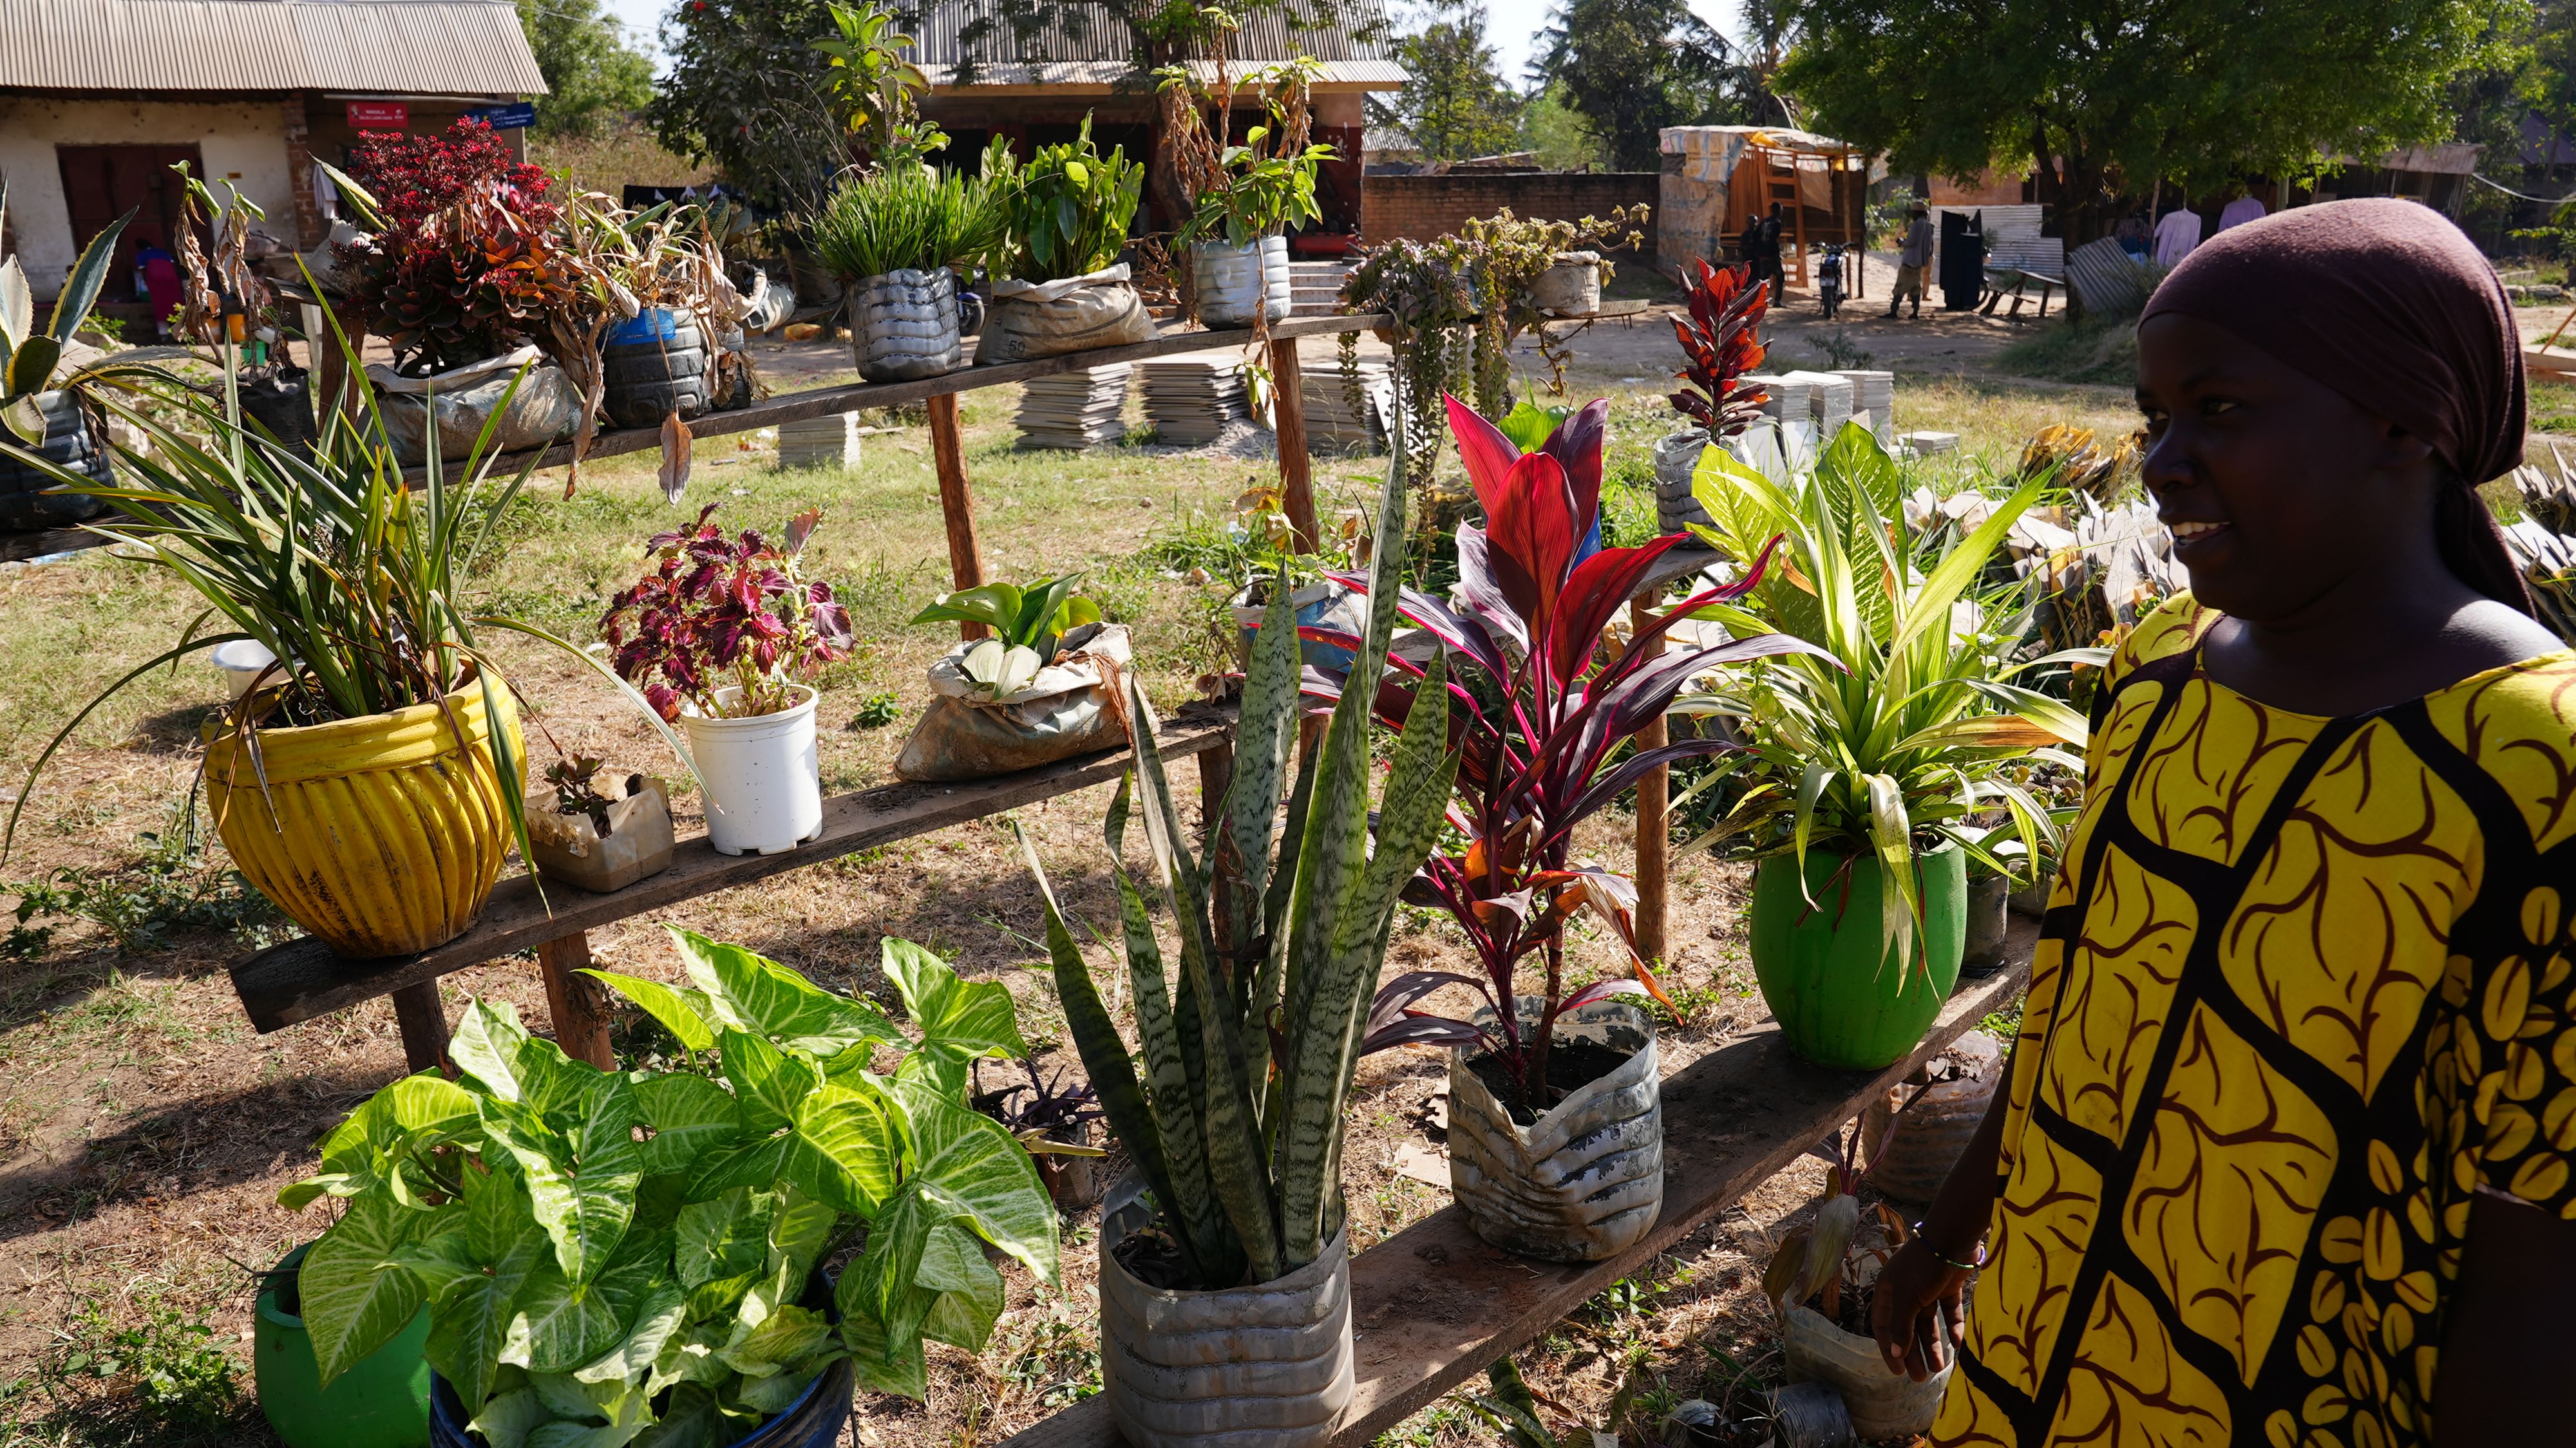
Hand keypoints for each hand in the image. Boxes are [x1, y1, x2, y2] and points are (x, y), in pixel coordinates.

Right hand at [1870, 1237, 1966, 1381]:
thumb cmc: (1923, 1266)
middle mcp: (1906, 1291)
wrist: (1953, 1237)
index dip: (1890, 1349)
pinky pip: (1948, 1311)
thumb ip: (1902, 1326)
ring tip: (1940, 1367)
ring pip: (1928, 1323)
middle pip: (1907, 1328)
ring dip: (1934, 1345)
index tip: (1898, 1371)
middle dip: (1913, 1353)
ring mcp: (1927, 1289)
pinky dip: (1952, 1326)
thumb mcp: (1908, 1298)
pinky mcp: (1947, 1286)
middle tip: (1921, 1377)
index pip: (1884, 1326)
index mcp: (1889, 1291)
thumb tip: (1895, 1353)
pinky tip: (1957, 1343)